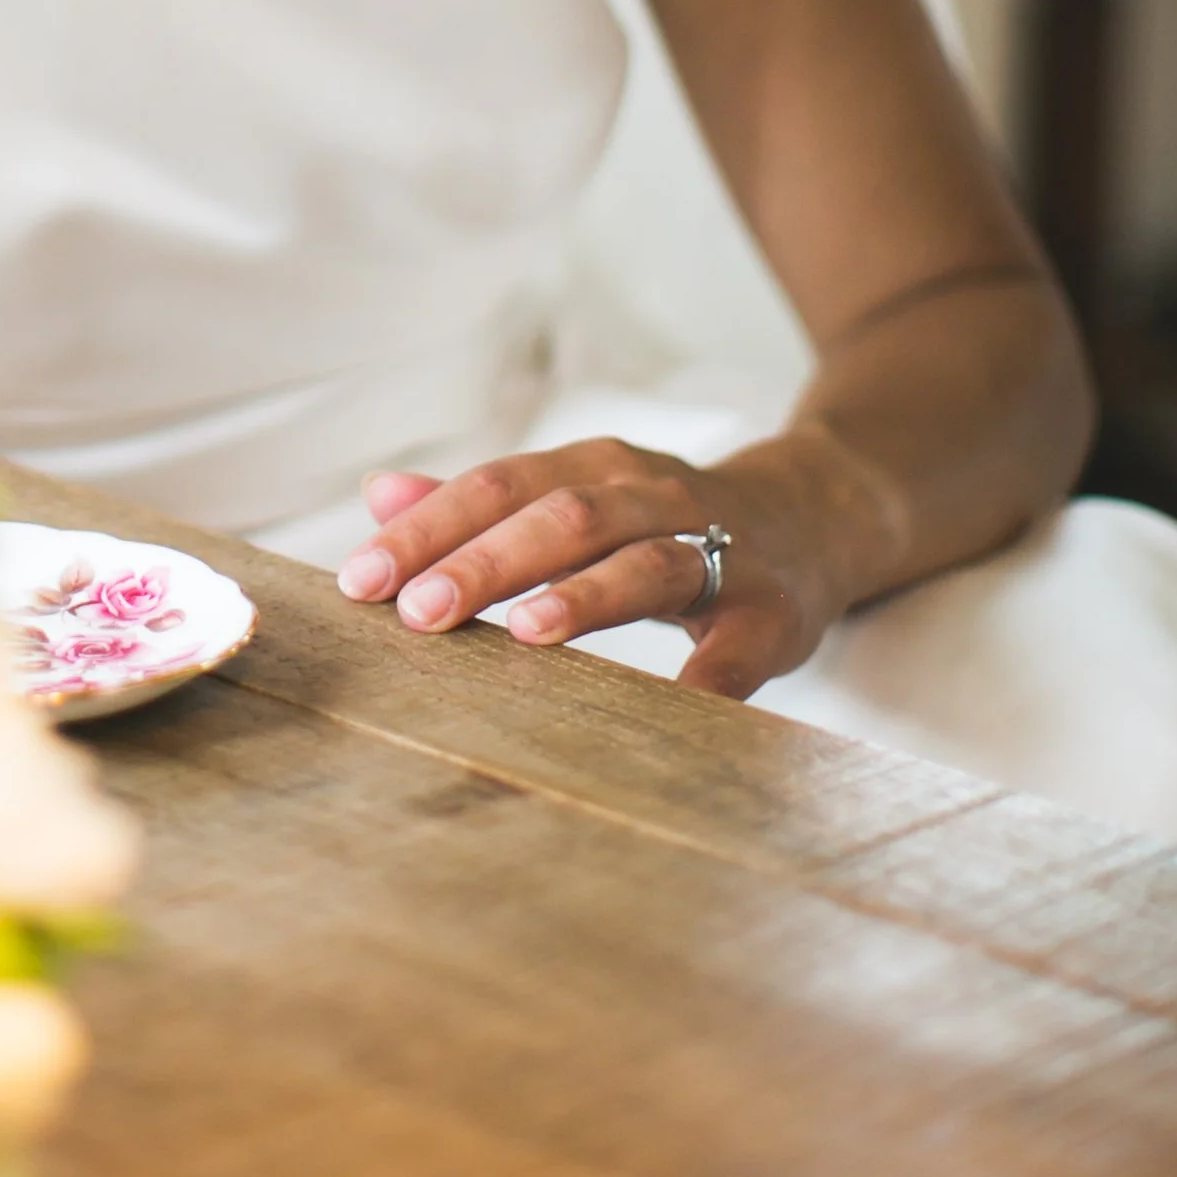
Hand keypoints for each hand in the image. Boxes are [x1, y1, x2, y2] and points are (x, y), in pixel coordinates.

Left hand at [335, 437, 834, 699]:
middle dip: (485, 561)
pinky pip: (734, 644)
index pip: (498, 487)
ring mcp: (718, 549)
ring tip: (523, 631)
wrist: (814, 517)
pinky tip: (665, 709)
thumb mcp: (578, 495)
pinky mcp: (770, 611)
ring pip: (645, 560)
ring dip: (584, 595)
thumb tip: (379, 495)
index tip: (362, 578)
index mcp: (592, 467)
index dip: (429, 529)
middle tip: (417, 611)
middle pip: (562, 516)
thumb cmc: (665, 522)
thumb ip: (482, 504)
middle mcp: (651, 495)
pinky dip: (701, 677)